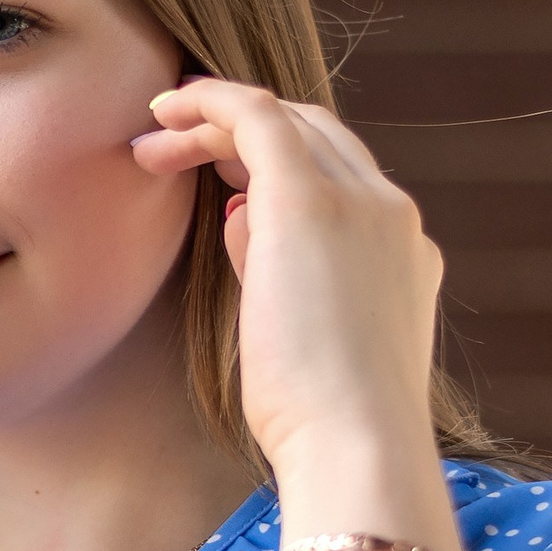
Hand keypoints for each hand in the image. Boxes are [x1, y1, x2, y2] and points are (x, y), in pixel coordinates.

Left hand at [134, 79, 447, 505]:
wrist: (357, 447)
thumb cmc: (323, 425)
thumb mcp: (302, 341)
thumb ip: (276, 271)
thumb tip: (236, 215)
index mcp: (400, 256)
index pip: (341, 183)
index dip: (275, 173)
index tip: (220, 190)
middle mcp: (391, 216)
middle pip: (317, 140)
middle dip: (241, 138)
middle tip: (169, 154)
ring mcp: (360, 202)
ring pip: (288, 123)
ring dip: (214, 125)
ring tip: (151, 143)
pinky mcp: (310, 201)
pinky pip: (258, 117)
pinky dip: (211, 103)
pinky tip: (166, 107)